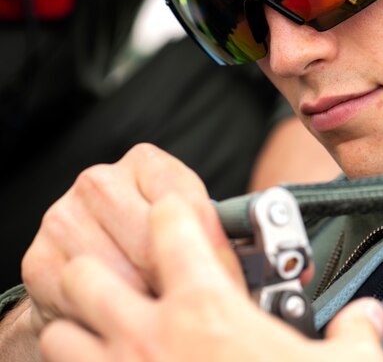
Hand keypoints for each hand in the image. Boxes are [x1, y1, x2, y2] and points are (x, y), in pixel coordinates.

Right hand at [21, 144, 235, 333]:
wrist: (96, 277)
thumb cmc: (153, 252)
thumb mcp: (190, 232)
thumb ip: (212, 237)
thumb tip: (246, 262)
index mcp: (147, 163)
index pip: (186, 203)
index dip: (207, 247)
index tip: (218, 274)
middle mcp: (99, 181)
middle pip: (151, 241)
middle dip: (174, 279)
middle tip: (186, 298)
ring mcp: (64, 217)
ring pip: (121, 275)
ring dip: (143, 300)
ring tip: (156, 305)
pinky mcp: (39, 260)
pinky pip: (85, 299)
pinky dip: (109, 315)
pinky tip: (121, 310)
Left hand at [39, 194, 382, 361]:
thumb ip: (357, 332)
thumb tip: (368, 317)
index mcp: (206, 308)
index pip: (170, 223)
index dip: (175, 211)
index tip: (183, 217)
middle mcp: (150, 337)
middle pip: (86, 274)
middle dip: (102, 269)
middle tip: (131, 280)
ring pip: (61, 332)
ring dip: (80, 328)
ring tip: (110, 334)